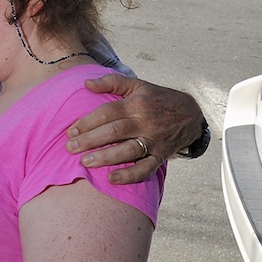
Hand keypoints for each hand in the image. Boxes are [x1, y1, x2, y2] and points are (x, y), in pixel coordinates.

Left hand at [66, 74, 203, 183]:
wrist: (192, 114)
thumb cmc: (157, 98)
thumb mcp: (137, 85)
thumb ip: (111, 82)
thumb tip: (86, 84)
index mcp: (136, 104)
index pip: (107, 112)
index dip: (87, 122)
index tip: (71, 132)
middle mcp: (145, 122)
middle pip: (114, 131)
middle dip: (90, 140)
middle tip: (70, 148)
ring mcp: (154, 140)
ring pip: (128, 150)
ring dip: (106, 157)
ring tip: (85, 162)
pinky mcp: (161, 155)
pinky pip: (146, 168)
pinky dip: (130, 175)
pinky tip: (112, 179)